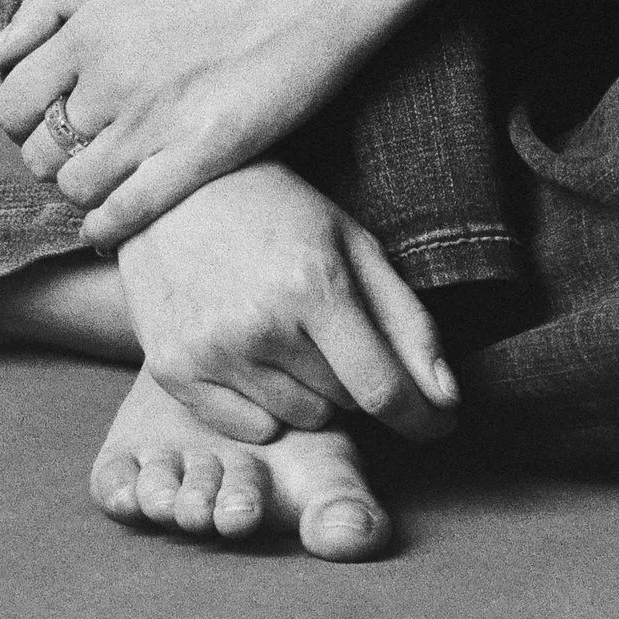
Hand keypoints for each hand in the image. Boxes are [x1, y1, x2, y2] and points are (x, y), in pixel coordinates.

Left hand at [0, 0, 373, 237]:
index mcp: (89, 28)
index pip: (12, 102)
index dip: (25, 118)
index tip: (54, 117)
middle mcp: (110, 76)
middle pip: (39, 151)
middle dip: (52, 156)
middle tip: (85, 150)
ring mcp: (154, 120)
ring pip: (76, 188)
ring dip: (82, 191)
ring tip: (108, 180)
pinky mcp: (201, 154)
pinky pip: (125, 214)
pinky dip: (108, 226)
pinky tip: (117, 221)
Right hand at [113, 162, 459, 447]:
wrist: (171, 189)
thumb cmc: (275, 209)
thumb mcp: (352, 241)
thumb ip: (407, 321)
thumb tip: (447, 400)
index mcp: (315, 283)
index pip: (383, 388)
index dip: (421, 416)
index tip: (439, 423)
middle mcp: (261, 324)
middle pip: (345, 402)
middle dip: (352, 372)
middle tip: (324, 322)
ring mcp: (212, 351)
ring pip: (301, 417)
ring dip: (309, 388)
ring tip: (283, 330)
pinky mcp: (173, 371)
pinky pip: (252, 429)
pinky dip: (263, 404)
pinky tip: (248, 351)